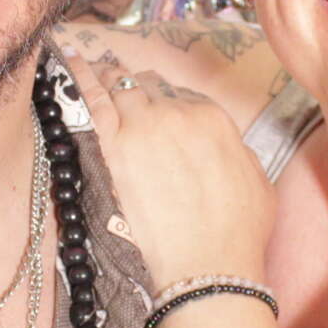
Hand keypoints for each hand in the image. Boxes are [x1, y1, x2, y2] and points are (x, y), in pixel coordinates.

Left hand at [63, 39, 273, 294]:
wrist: (207, 266)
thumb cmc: (238, 233)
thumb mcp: (258, 182)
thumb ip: (239, 153)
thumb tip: (226, 146)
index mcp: (213, 119)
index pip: (180, 96)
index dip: (164, 100)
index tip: (152, 103)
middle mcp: (177, 114)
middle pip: (146, 88)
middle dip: (131, 86)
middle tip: (115, 81)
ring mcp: (142, 127)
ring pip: (118, 88)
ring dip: (104, 76)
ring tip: (87, 64)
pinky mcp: (112, 148)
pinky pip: (91, 100)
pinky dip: (80, 78)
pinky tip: (69, 61)